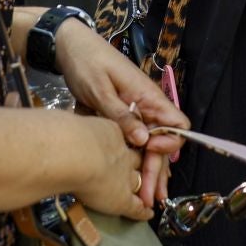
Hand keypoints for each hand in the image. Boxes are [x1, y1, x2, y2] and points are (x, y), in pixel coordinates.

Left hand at [54, 20, 188, 210]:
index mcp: (147, 96)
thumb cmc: (86, 63)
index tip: (151, 153)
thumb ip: (121, 115)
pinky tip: (132, 180)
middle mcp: (146, 106)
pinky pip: (134, 141)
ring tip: (146, 199)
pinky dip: (135, 161)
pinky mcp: (122, 116)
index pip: (176, 123)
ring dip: (148, 171)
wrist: (69, 47)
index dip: (169, 142)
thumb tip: (144, 141)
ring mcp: (135, 112)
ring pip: (149, 146)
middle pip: (162, 142)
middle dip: (158, 170)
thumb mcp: (100, 90)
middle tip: (150, 198)